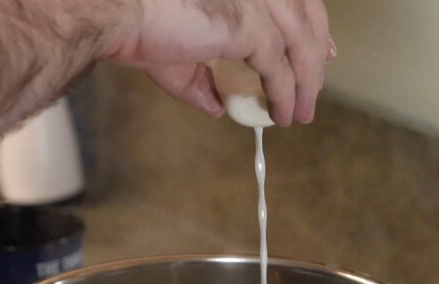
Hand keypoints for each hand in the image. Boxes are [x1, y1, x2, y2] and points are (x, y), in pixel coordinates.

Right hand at [105, 0, 334, 125]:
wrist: (117, 17)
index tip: (321, 52)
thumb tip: (215, 104)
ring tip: (301, 112)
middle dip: (316, 52)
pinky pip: (279, 68)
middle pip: (306, 15)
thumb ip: (201, 78)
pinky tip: (283, 114)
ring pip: (300, 43)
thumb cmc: (136, 25)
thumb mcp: (177, 56)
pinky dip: (285, 95)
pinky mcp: (250, 25)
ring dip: (306, 81)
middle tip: (316, 86)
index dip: (311, 27)